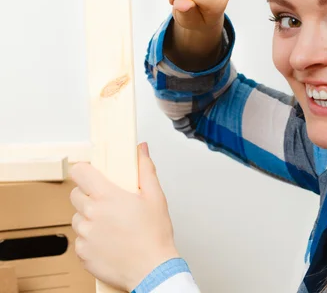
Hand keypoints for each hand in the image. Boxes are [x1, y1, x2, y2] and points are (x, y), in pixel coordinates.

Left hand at [70, 143, 178, 291]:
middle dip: (88, 195)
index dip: (84, 170)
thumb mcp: (155, 196)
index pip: (80, 172)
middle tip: (106, 202)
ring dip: (88, 218)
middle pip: (76, 195)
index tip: (89, 173)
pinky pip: (79, 241)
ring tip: (109, 224)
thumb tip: (140, 150)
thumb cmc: (154, 236)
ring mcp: (85, 235)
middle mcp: (91, 214)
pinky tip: (107, 241)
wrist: (152, 270)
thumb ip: (145, 168)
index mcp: (106, 196)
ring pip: (77, 218)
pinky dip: (89, 240)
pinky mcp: (83, 254)